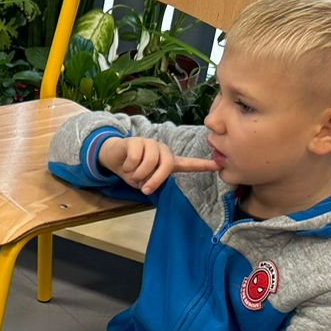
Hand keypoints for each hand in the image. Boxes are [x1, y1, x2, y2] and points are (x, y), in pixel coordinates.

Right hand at [99, 135, 219, 194]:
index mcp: (167, 161)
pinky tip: (125, 165)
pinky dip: (128, 167)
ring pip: (150, 162)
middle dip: (155, 180)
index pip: (188, 163)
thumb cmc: (131, 170)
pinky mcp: (136, 141)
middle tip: (145, 190)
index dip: (202, 165)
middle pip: (167, 165)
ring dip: (138, 174)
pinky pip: (135, 159)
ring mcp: (150, 143)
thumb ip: (150, 182)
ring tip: (131, 174)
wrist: (112, 157)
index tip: (218, 166)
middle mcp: (162, 150)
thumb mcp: (142, 180)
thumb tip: (148, 184)